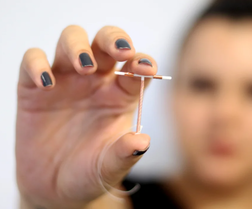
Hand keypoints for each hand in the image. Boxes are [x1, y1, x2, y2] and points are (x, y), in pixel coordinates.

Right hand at [16, 25, 155, 208]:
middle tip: (120, 51)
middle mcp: (95, 82)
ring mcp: (65, 81)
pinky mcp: (34, 89)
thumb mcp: (110, 167)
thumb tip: (142, 141)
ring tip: (84, 67)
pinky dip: (37, 65)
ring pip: (71, 41)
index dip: (143, 62)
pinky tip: (46, 83)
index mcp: (120, 95)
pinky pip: (33, 62)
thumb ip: (125, 154)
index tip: (148, 68)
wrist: (56, 188)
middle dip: (114, 39)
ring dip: (78, 46)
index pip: (136, 66)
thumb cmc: (90, 172)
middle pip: (105, 43)